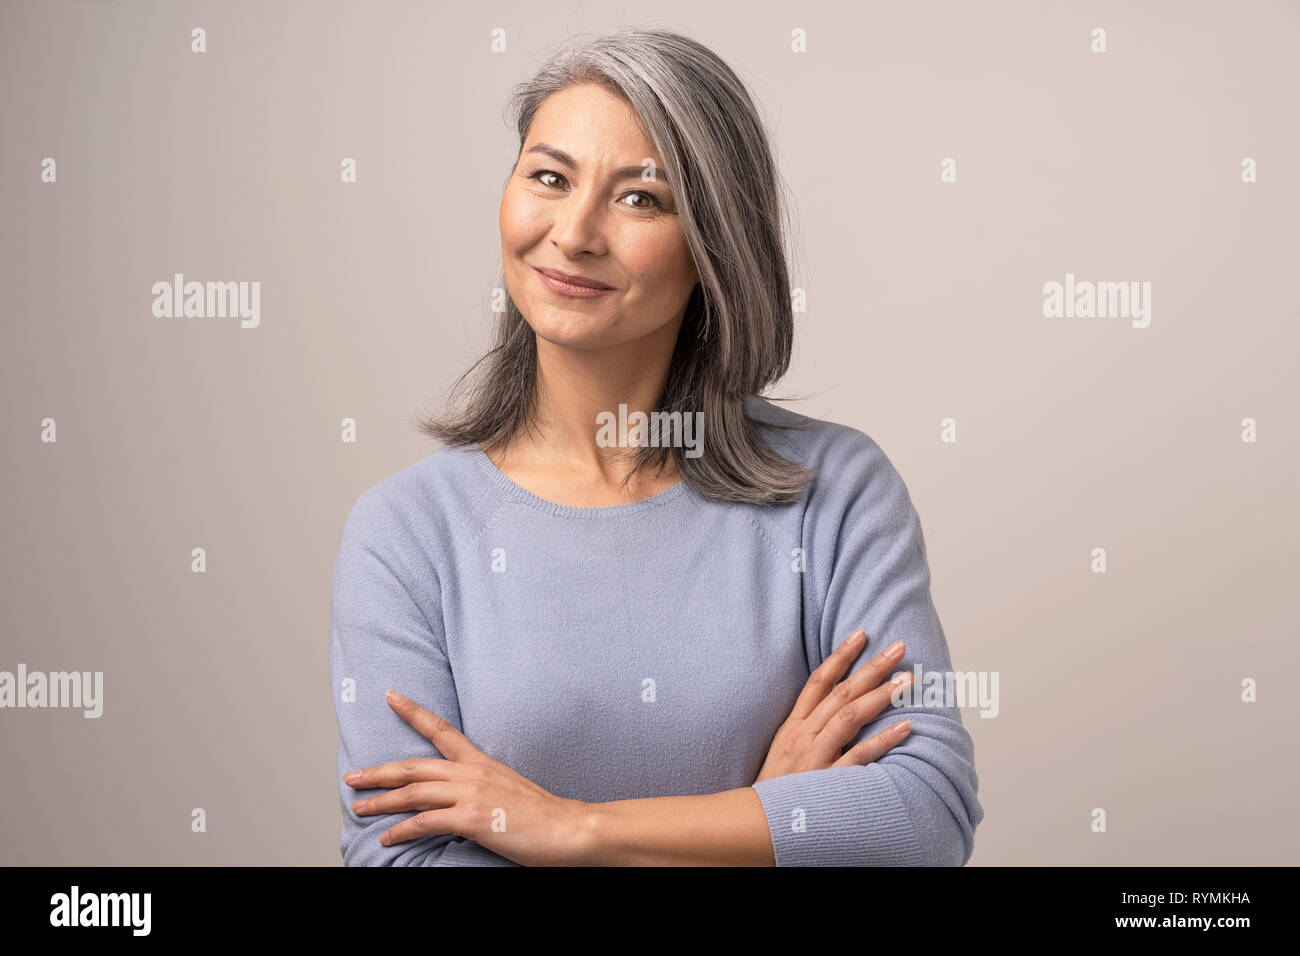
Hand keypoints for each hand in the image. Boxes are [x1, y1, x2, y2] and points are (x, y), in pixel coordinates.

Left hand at [344, 690, 589, 865]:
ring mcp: (470, 794)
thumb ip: (483, 788)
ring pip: (413, 793)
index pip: (441, 729)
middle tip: (352, 776)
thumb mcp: (509, 789)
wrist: (568, 827)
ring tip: (360, 808)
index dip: (413, 711)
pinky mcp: (471, 819)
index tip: (391, 696)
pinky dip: (402, 831)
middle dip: (379, 772)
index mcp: (481, 762)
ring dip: (381, 802)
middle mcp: (472, 773)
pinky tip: (387, 838)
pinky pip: (425, 822)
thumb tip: (463, 798)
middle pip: (414, 767)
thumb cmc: (542, 814)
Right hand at [754, 628, 911, 782]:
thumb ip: (807, 727)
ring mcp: (815, 756)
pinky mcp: (827, 780)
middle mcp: (803, 735)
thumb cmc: (776, 788)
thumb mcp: (784, 750)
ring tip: (906, 681)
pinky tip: (904, 727)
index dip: (840, 656)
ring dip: (879, 695)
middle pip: (840, 692)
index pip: (817, 681)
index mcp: (793, 726)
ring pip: (849, 717)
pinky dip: (883, 740)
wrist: (756, 825)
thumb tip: (837, 705)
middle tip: (897, 648)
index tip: (861, 634)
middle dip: (870, 667)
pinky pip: (859, 756)